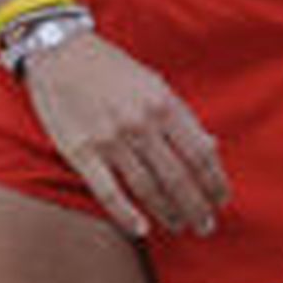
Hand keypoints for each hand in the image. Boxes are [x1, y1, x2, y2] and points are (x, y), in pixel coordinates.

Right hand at [22, 29, 231, 239]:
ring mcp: (110, 140)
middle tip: (207, 226)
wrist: (60, 53)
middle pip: (178, 176)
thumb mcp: (155, 83)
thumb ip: (182, 116)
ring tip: (182, 227)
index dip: (214, 181)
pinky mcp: (81, 153)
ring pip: (148, 189)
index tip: (222, 200)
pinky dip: (126, 215)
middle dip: (197, 206)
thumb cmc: (112, 68)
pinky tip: (142, 229)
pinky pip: (109, 192)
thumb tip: (211, 146)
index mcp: (163, 103)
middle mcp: (140, 123)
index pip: (199, 153)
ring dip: (169, 213)